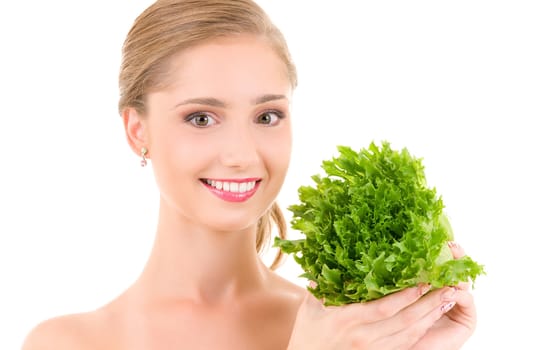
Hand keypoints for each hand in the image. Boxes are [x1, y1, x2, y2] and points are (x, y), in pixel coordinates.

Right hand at [287, 241, 475, 349]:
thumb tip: (330, 258)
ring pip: (409, 335)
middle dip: (429, 304)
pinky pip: (405, 345)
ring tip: (449, 300)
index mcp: (346, 320)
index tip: (423, 281)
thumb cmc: (306, 331)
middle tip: (449, 287)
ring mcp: (372, 349)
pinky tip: (432, 319)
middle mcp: (362, 337)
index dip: (405, 296)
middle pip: (403, 321)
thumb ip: (322, 283)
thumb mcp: (310, 304)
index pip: (383, 308)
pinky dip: (421, 331)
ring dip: (431, 317)